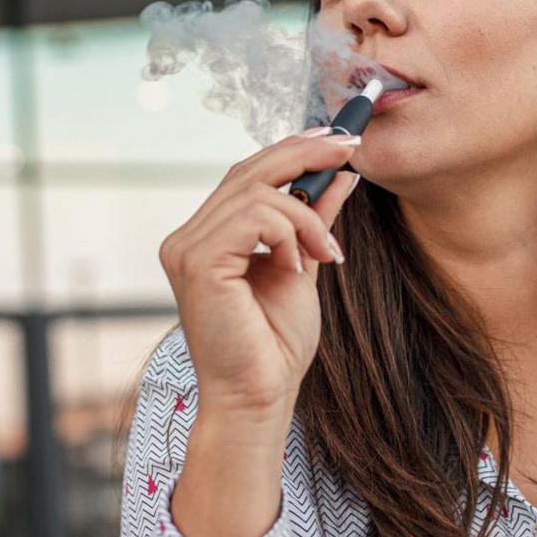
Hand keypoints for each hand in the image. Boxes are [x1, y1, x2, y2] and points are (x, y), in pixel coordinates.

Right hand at [158, 128, 363, 416]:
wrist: (260, 396)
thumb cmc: (275, 345)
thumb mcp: (303, 266)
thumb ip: (313, 220)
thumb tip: (341, 174)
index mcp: (206, 238)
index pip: (245, 175)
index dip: (291, 150)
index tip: (337, 140)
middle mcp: (187, 238)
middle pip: (247, 170)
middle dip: (305, 153)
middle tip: (350, 149)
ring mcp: (186, 249)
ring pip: (256, 191)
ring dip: (306, 217)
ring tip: (326, 253)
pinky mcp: (198, 263)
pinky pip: (254, 216)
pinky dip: (290, 232)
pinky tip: (300, 266)